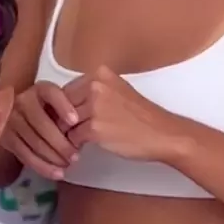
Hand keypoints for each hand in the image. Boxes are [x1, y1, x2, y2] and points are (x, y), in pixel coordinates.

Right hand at [1, 81, 80, 179]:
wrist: (18, 116)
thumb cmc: (49, 110)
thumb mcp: (59, 103)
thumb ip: (68, 108)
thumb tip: (83, 125)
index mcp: (40, 89)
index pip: (51, 94)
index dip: (63, 106)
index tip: (75, 121)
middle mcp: (23, 101)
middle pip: (43, 124)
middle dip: (61, 143)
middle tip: (76, 156)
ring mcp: (12, 119)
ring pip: (34, 142)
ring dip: (53, 158)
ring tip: (68, 166)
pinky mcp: (6, 138)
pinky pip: (26, 155)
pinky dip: (43, 167)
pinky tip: (56, 173)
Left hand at [64, 65, 179, 161]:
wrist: (162, 133)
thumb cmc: (140, 115)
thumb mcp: (116, 91)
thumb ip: (94, 92)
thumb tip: (67, 103)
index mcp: (100, 74)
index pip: (68, 88)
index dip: (63, 106)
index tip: (65, 118)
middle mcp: (95, 86)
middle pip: (63, 104)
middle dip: (61, 120)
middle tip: (65, 133)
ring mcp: (95, 106)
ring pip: (65, 121)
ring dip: (66, 134)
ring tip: (72, 142)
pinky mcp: (96, 128)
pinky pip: (73, 137)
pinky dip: (74, 145)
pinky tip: (81, 150)